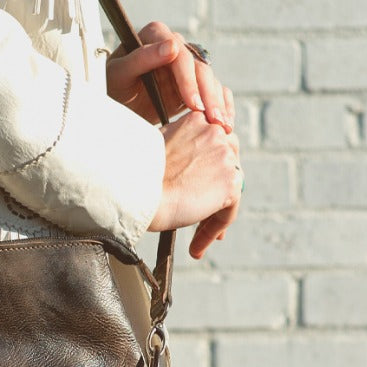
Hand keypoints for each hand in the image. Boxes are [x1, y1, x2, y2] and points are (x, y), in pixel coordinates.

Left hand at [106, 21, 233, 132]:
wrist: (112, 106)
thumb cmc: (110, 86)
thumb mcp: (119, 74)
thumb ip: (141, 58)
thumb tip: (172, 46)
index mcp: (156, 35)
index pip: (179, 54)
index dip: (188, 79)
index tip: (193, 104)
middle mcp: (173, 46)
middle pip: (199, 67)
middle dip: (207, 95)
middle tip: (213, 119)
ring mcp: (184, 66)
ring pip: (209, 80)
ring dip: (217, 103)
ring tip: (221, 126)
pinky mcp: (192, 84)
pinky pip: (212, 91)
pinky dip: (221, 106)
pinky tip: (225, 123)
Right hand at [148, 111, 242, 258]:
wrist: (136, 191)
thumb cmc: (134, 174)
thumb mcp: (157, 147)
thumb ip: (178, 149)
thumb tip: (185, 170)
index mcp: (197, 120)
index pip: (212, 143)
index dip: (207, 167)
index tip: (197, 187)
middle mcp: (216, 133)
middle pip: (227, 162)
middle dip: (216, 188)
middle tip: (202, 213)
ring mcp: (226, 157)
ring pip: (229, 188)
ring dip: (214, 214)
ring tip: (196, 237)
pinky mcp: (231, 182)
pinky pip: (228, 211)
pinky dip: (213, 230)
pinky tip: (195, 247)